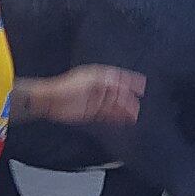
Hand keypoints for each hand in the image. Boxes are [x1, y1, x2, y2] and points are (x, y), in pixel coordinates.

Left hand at [20, 63, 147, 127]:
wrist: (52, 101)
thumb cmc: (68, 87)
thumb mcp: (90, 80)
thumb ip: (107, 81)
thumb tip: (122, 83)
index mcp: (99, 76)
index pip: (119, 77)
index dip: (131, 80)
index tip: (142, 85)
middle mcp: (99, 87)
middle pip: (118, 93)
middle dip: (129, 98)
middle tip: (138, 104)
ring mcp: (96, 100)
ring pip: (115, 105)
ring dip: (124, 109)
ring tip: (134, 115)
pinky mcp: (92, 112)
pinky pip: (108, 114)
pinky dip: (117, 117)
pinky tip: (124, 119)